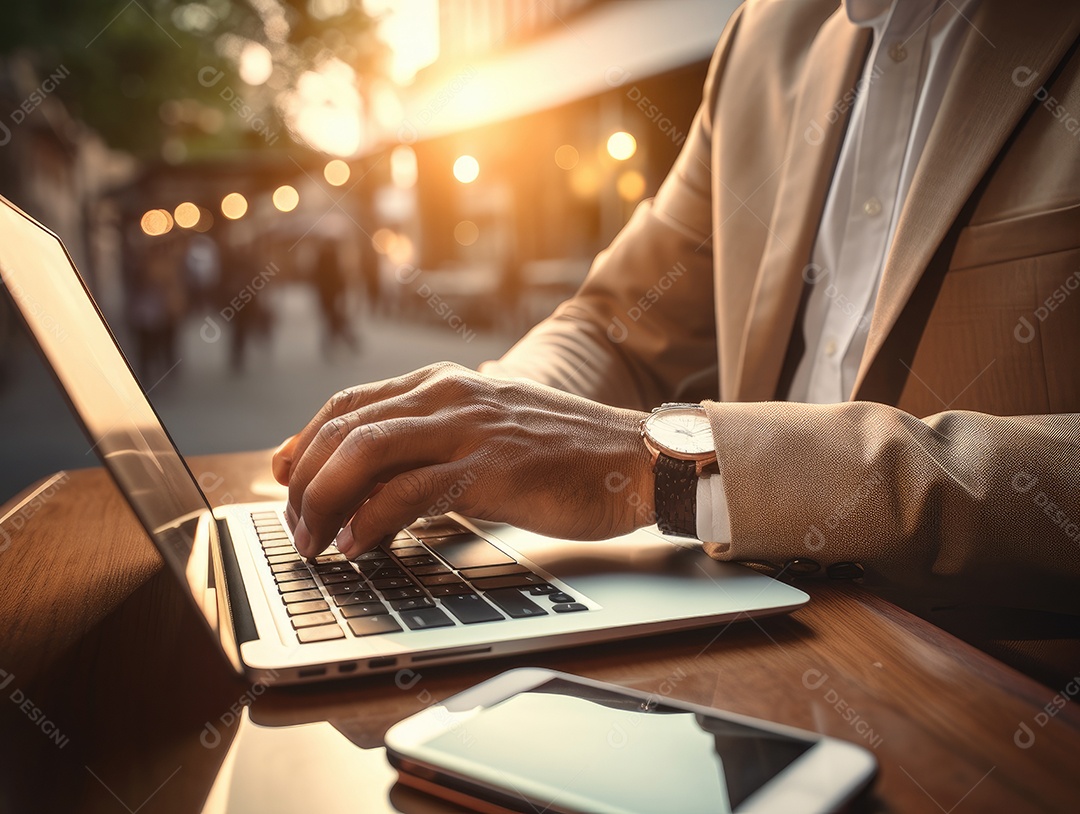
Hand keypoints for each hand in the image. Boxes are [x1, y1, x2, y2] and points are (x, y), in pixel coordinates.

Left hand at [271, 362, 654, 557]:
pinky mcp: (489, 468)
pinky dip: (369, 523)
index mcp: (444, 382)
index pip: (349, 404)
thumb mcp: (489, 431)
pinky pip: (407, 493)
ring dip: (324, 502)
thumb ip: (437, 443)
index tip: (283, 477)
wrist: (636, 457)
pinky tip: (357, 546)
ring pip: (363, 453)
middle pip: (344, 428)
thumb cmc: (565, 451)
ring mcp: (468, 428)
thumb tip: (380, 482)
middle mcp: (448, 394)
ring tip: (313, 542)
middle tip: (294, 525)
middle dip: (304, 480)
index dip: (304, 442)